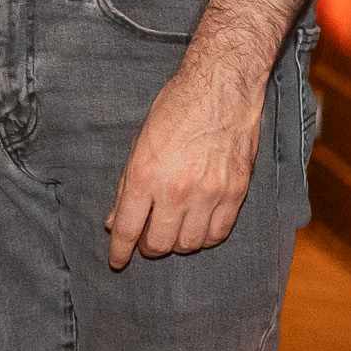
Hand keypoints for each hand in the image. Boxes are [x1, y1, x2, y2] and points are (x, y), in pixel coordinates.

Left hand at [105, 53, 260, 267]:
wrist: (222, 88)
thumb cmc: (176, 109)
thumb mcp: (140, 143)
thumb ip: (126, 187)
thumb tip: (115, 221)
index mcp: (145, 176)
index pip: (128, 229)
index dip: (120, 251)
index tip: (117, 261)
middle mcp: (176, 190)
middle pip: (159, 244)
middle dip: (148, 247)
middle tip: (147, 239)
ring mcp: (209, 194)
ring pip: (189, 244)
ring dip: (177, 243)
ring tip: (173, 230)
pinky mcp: (235, 192)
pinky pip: (218, 233)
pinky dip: (205, 237)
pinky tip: (198, 227)